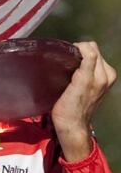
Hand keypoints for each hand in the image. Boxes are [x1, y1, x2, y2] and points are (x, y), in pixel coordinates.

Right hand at [51, 41, 116, 160]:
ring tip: (70, 69)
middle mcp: (106, 75)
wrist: (71, 125)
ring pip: (91, 56)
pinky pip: (90, 64)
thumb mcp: (79, 82)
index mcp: (104, 74)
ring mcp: (103, 79)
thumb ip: (87, 63)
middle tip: (67, 64)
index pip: (91, 48)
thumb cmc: (70, 107)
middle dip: (79, 53)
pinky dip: (81, 64)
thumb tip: (86, 47)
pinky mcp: (98, 83)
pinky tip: (74, 74)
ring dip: (80, 58)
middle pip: (92, 50)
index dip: (76, 49)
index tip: (66, 58)